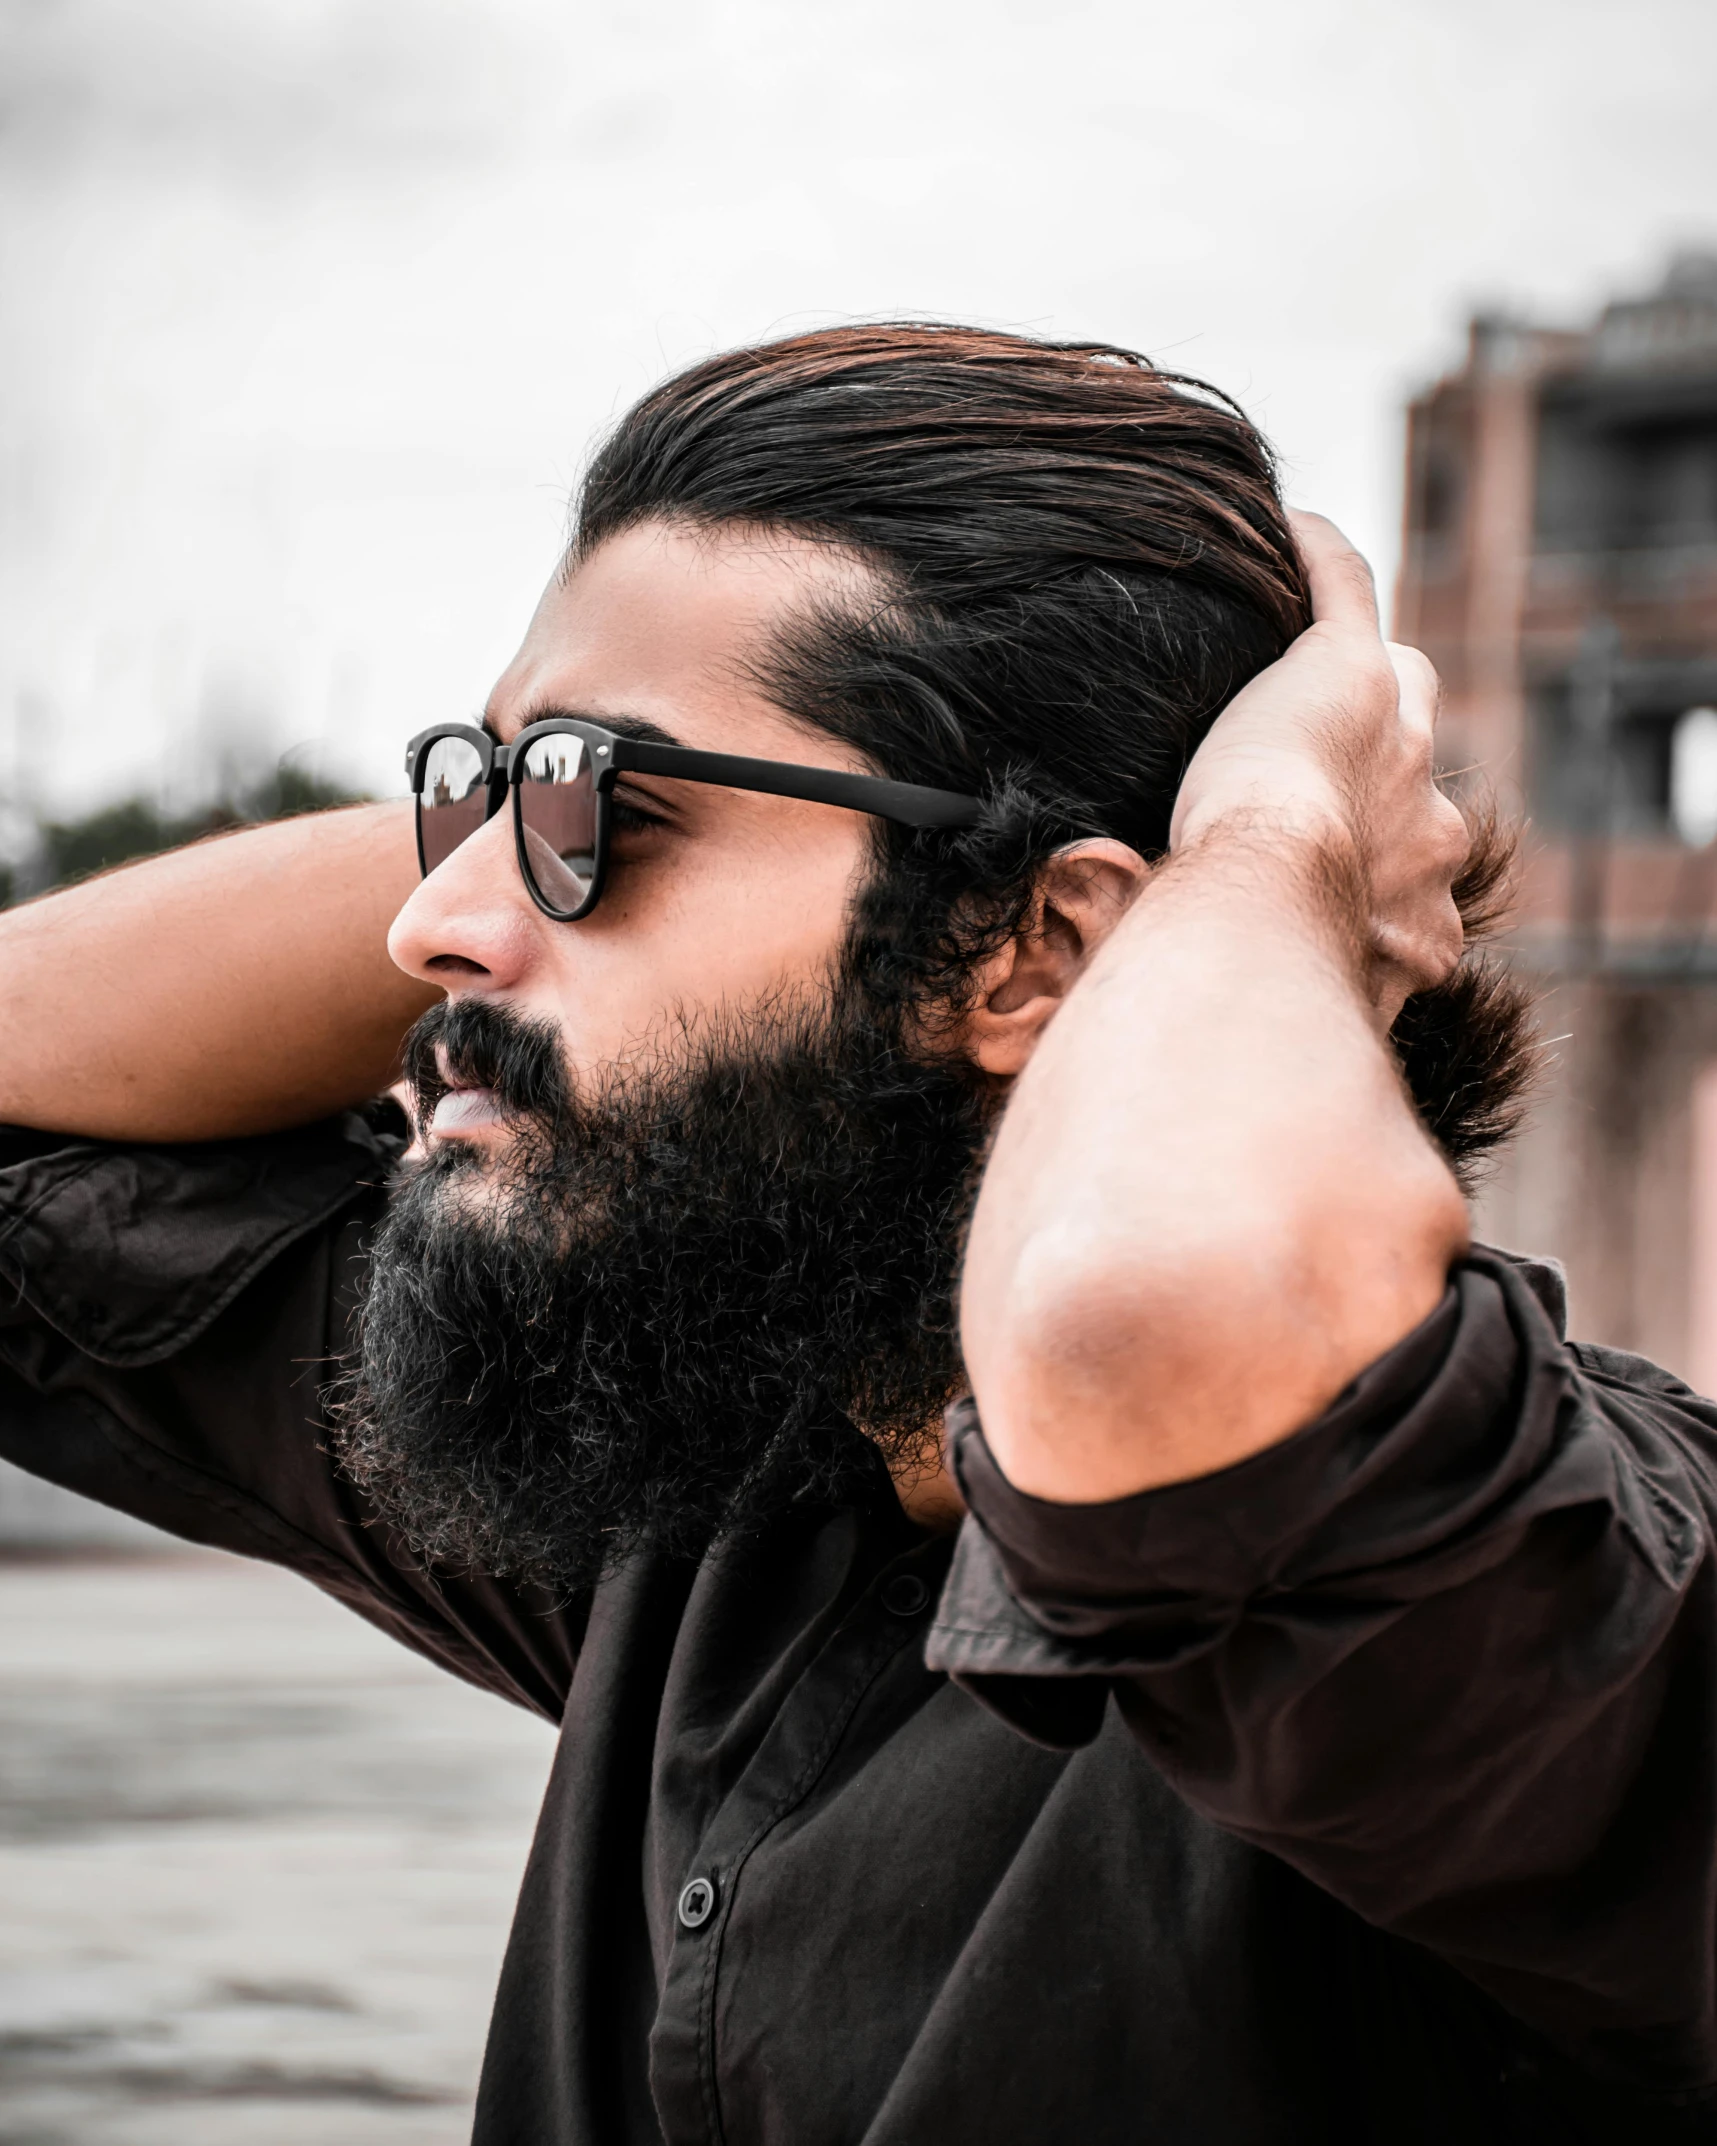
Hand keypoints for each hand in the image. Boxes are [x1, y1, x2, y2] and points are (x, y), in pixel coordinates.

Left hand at [1169, 512, 1467, 1027]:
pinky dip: (1320, 558)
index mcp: (1425, 911)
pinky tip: (1292, 527)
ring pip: (1394, 697)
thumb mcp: (1298, 1028)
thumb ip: (1301, 1040)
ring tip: (1310, 660)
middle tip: (1309, 779)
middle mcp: (1436, 828)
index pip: (1410, 876)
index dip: (1367, 871)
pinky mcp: (1353, 667)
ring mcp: (1404, 741)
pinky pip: (1343, 593)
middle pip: (1414, 786)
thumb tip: (1293, 1141)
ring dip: (1356, 686)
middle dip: (1373, 785)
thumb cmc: (1263, 975)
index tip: (1324, 877)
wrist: (1265, 895)